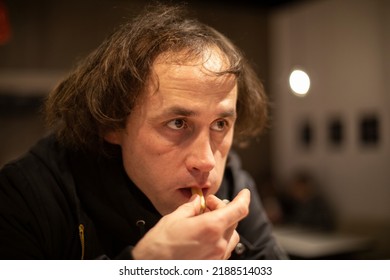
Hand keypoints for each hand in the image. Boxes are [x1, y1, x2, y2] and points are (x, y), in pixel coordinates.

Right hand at [131, 188, 249, 258]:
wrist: (150, 268)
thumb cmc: (160, 244)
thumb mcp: (175, 217)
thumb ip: (192, 207)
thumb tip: (199, 200)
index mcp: (211, 227)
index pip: (239, 210)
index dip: (244, 198)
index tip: (244, 193)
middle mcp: (218, 244)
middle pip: (234, 221)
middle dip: (223, 209)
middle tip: (206, 205)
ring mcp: (217, 258)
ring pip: (231, 236)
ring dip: (224, 225)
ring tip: (206, 221)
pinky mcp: (213, 267)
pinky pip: (224, 249)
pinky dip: (220, 238)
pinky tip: (205, 235)